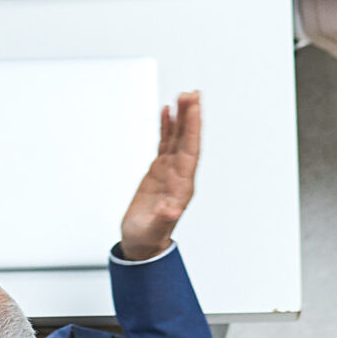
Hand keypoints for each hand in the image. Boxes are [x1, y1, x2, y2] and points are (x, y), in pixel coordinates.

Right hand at [119, 92, 202, 259]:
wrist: (142, 244)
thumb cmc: (147, 238)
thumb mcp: (153, 229)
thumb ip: (163, 218)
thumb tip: (172, 208)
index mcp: (182, 186)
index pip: (190, 150)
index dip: (192, 128)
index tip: (194, 107)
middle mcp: (179, 175)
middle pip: (187, 140)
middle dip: (191, 116)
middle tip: (192, 93)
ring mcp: (170, 172)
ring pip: (178, 138)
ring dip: (182, 118)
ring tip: (183, 96)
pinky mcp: (159, 171)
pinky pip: (165, 143)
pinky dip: (168, 127)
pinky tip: (168, 113)